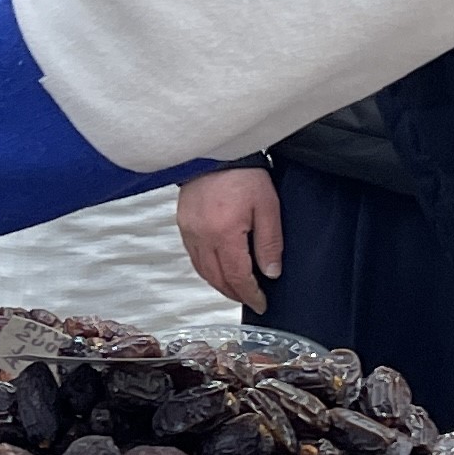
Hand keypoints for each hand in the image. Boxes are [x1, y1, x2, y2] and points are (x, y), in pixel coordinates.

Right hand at [178, 165, 282, 311]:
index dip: (250, 294)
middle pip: (217, 279)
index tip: (261, 303)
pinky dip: (206, 269)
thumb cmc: (242, 174)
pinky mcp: (183, 224)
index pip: (237, 277)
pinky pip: (193, 256)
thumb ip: (269, 242)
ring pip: (202, 271)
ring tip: (235, 288)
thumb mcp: (267, 206)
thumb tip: (271, 272)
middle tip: (250, 299)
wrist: (215, 151)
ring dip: (219, 284)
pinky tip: (217, 268)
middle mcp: (202, 236)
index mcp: (224, 234)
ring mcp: (189, 231)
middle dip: (234, 293)